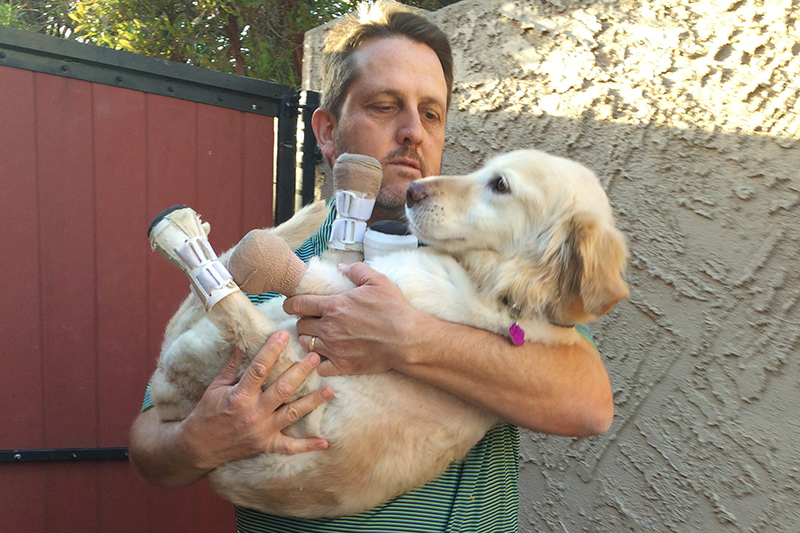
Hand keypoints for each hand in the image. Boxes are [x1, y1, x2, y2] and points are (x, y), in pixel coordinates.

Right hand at [179, 330, 332, 470]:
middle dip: (300, 373)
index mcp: (239, 397)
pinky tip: (325, 442)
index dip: (272, 351)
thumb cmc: (206, 413)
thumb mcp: (216, 387)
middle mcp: (253, 414)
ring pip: (292, 414)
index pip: (259, 370)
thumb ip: (232, 366)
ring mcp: (262, 431)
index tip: (284, 335)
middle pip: (282, 390)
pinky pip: (289, 447)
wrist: (198, 447)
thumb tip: (241, 342)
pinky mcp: (266, 445)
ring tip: (329, 390)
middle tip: (315, 358)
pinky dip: (307, 446)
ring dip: (312, 402)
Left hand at [283, 262, 422, 376]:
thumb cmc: (393, 309)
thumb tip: (341, 268)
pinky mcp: (342, 365)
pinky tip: (324, 356)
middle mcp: (329, 328)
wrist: (407, 339)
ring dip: (309, 339)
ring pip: (306, 345)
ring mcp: (334, 349)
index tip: (291, 305)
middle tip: (311, 320)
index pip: (298, 304)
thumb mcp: (377, 281)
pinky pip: (318, 366)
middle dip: (303, 321)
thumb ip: (356, 271)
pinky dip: (318, 361)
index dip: (290, 304)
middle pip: (300, 325)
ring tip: (318, 337)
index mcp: (334, 306)